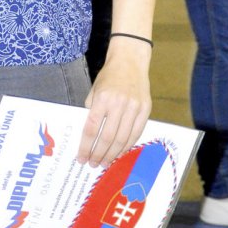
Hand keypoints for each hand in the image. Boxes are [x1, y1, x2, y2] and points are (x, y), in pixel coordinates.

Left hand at [78, 40, 151, 167]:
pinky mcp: (145, 109)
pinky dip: (127, 146)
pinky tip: (119, 152)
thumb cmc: (109, 77)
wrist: (130, 62)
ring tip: (105, 162)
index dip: (86, 147)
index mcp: (102, 99)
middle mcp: (119, 104)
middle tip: (93, 164)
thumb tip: (88, 137)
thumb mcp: (94, 91)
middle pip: (107, 137)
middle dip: (99, 154)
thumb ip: (91, 112)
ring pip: (123, 139)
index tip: (81, 158)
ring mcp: (134, 107)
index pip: (91, 129)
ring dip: (113, 154)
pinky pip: (136, 133)